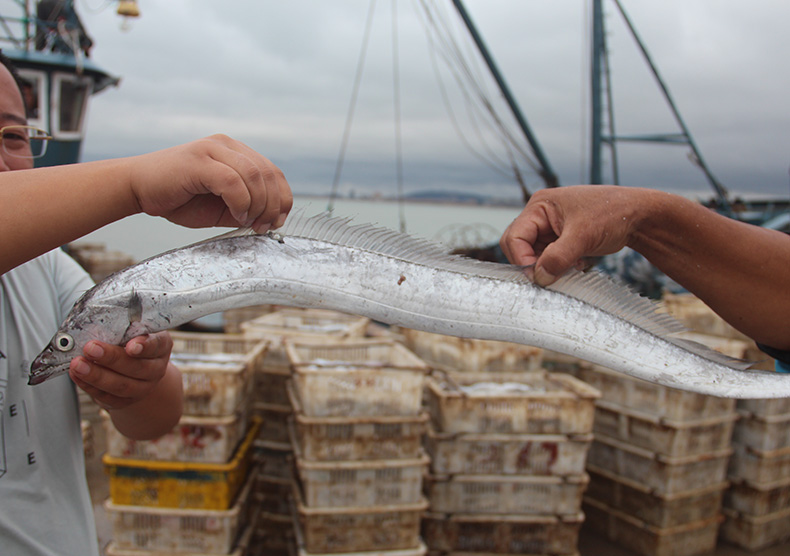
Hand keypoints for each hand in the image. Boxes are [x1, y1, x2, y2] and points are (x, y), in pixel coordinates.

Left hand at [69, 331, 173, 410]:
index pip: (156, 345)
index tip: (131, 345)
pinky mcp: (124, 401)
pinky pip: (106, 396)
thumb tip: (96, 322)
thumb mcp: (134, 329)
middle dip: (111, 358)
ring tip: (77, 364)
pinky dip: (88, 386)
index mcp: (161, 346)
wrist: (136, 370)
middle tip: (90, 348)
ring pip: (121, 385)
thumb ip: (122, 327)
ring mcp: (142, 387)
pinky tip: (76, 375)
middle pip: (136, 367)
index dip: (145, 345)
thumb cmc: (131, 341)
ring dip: (97, 375)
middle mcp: (156, 369)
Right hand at [128, 135, 292, 232]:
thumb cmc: (176, 199)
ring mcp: (212, 149)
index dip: (282, 198)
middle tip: (265, 225)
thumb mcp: (220, 208)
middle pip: (268, 173)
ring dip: (258, 205)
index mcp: (235, 153)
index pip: (273, 172)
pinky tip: (236, 214)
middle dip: (273, 205)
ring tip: (248, 221)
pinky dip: (240, 201)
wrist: (136, 189)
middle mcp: (226, 145)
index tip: (277, 221)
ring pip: (254, 175)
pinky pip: (232, 180)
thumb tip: (271, 218)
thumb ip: (245, 208)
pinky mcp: (199, 159)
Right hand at [500, 185, 643, 284]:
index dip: (522, 258)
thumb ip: (558, 258)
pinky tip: (576, 263)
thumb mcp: (583, 236)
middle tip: (552, 273)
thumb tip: (539, 277)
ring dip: (548, 265)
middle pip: (519, 246)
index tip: (538, 275)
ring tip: (571, 265)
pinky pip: (547, 257)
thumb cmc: (613, 213)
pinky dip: (558, 265)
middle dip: (533, 263)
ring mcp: (550, 227)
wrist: (638, 216)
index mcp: (540, 206)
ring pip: (534, 255)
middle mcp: (540, 215)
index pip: (515, 237)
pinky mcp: (560, 239)